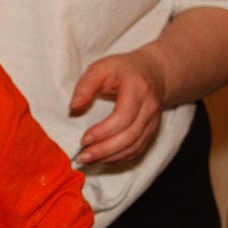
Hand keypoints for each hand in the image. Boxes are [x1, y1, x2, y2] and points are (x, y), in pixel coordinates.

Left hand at [68, 48, 165, 164]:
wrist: (154, 72)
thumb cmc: (124, 70)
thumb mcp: (102, 67)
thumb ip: (86, 85)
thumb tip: (73, 107)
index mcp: (138, 89)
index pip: (124, 117)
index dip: (103, 131)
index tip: (84, 139)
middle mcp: (149, 107)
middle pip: (130, 136)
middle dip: (105, 150)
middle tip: (83, 156)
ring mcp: (153, 121)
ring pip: (134, 147)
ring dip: (110, 157)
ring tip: (89, 159)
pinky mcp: (151, 131)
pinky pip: (137, 150)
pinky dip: (119, 157)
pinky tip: (103, 158)